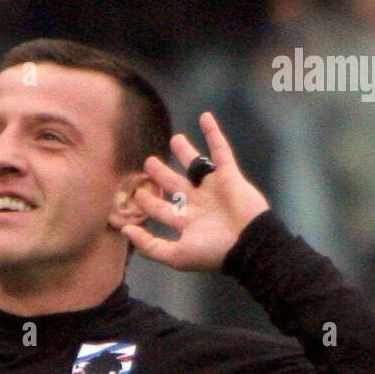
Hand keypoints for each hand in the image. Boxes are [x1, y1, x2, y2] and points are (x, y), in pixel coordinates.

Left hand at [122, 113, 269, 271]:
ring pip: (196, 165)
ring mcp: (214, 188)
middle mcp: (198, 204)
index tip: (136, 194)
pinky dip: (213, 133)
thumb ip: (151, 246)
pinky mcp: (229, 175)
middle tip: (148, 162)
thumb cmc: (212, 251)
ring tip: (174, 139)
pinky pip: (220, 150)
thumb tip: (126, 232)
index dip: (149, 202)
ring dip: (186, 152)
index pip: (163, 210)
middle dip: (162, 174)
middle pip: (176, 185)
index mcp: (187, 222)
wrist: (248, 242)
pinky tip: (205, 117)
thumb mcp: (176, 256)